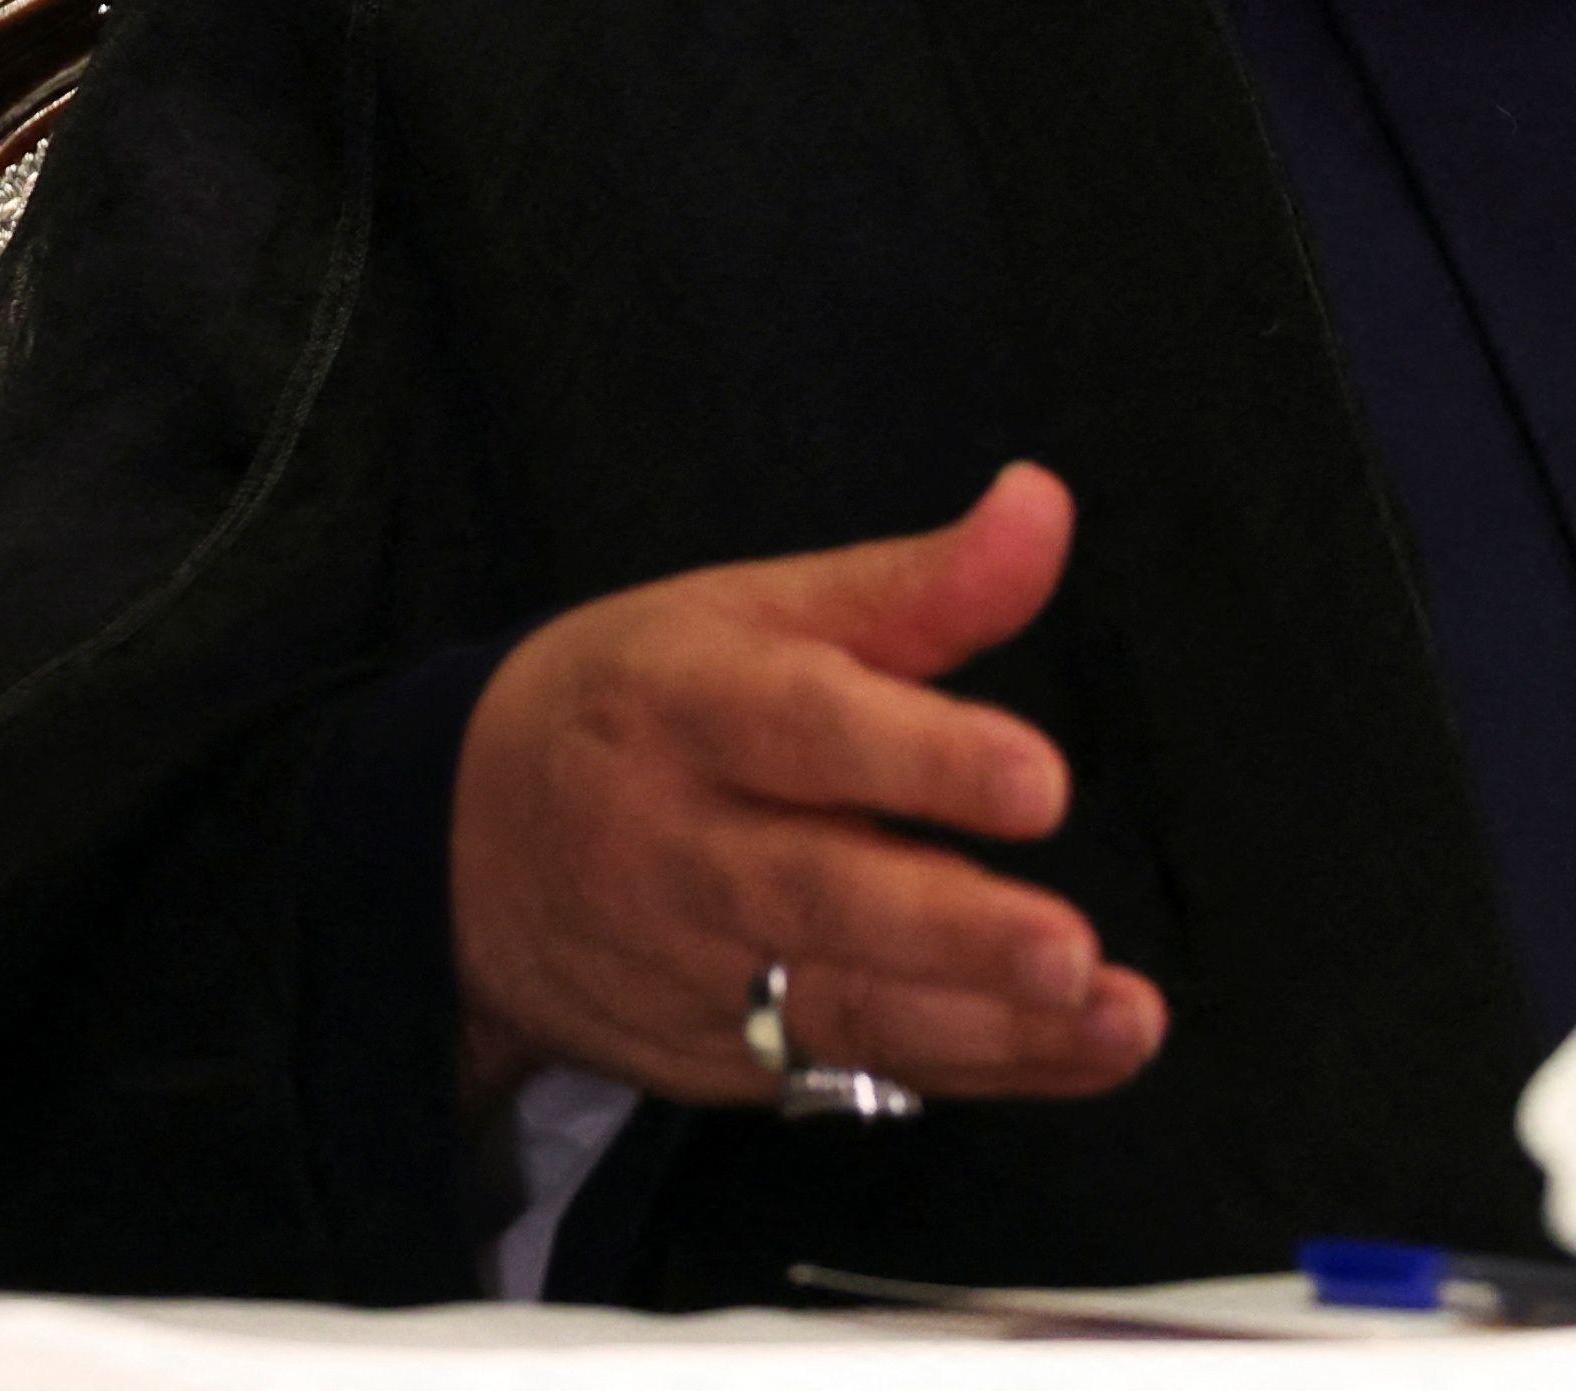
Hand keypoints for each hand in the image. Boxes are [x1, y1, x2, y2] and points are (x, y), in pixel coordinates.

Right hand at [449, 463, 1168, 1106]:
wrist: (460, 846)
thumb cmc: (646, 699)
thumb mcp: (758, 608)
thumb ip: (917, 582)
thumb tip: (1043, 503)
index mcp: (694, 706)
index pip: (808, 730)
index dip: (923, 758)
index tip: (1040, 782)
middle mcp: (687, 846)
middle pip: (821, 894)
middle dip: (952, 933)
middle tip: (1069, 951)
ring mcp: (696, 966)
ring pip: (844, 1007)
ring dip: (989, 1027)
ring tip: (1114, 1021)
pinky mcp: (717, 1054)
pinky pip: (855, 1071)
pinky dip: (976, 1071)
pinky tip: (1079, 1056)